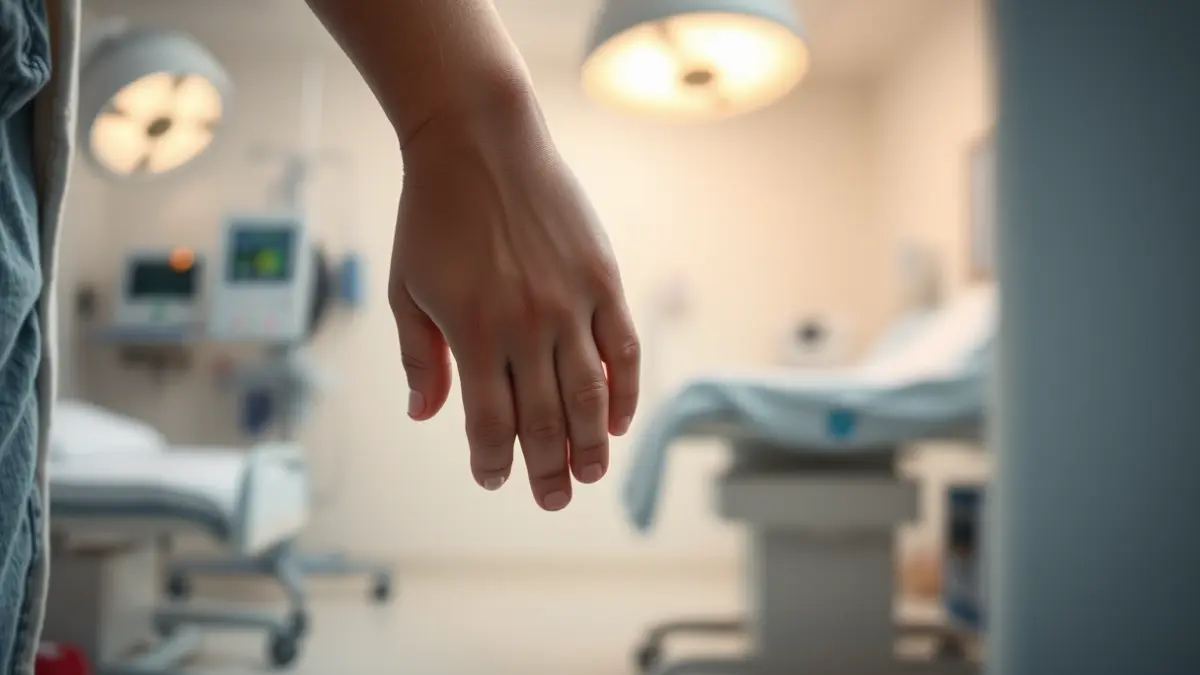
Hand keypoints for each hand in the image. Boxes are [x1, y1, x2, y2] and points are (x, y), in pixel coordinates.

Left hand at [388, 92, 640, 511]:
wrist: (480, 141)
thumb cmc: (434, 214)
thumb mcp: (407, 287)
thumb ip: (418, 356)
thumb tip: (425, 414)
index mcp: (471, 333)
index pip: (488, 422)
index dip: (491, 461)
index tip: (494, 479)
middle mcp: (524, 326)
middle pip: (543, 422)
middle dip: (547, 470)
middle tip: (552, 499)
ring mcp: (569, 303)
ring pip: (588, 396)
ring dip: (590, 445)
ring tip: (591, 475)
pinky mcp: (602, 279)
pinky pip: (622, 349)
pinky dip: (624, 390)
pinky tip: (618, 419)